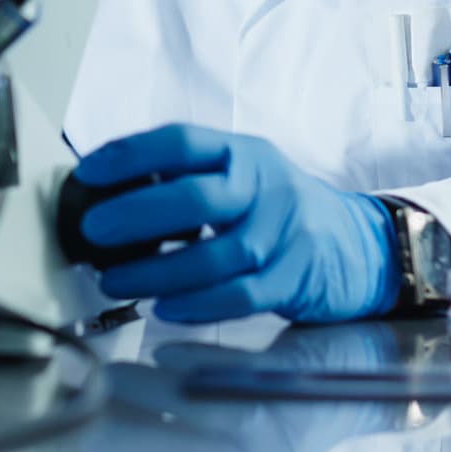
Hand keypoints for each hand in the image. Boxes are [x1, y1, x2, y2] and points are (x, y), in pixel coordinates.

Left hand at [73, 124, 400, 322]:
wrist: (361, 243)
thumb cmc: (279, 208)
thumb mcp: (242, 176)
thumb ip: (189, 178)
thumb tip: (109, 191)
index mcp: (241, 153)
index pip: (180, 142)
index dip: (130, 154)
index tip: (88, 172)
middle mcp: (264, 186)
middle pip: (196, 196)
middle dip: (136, 213)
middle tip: (94, 230)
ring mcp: (284, 232)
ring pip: (215, 254)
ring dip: (156, 271)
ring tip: (114, 280)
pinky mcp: (296, 277)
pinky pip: (241, 295)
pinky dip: (198, 305)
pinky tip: (165, 309)